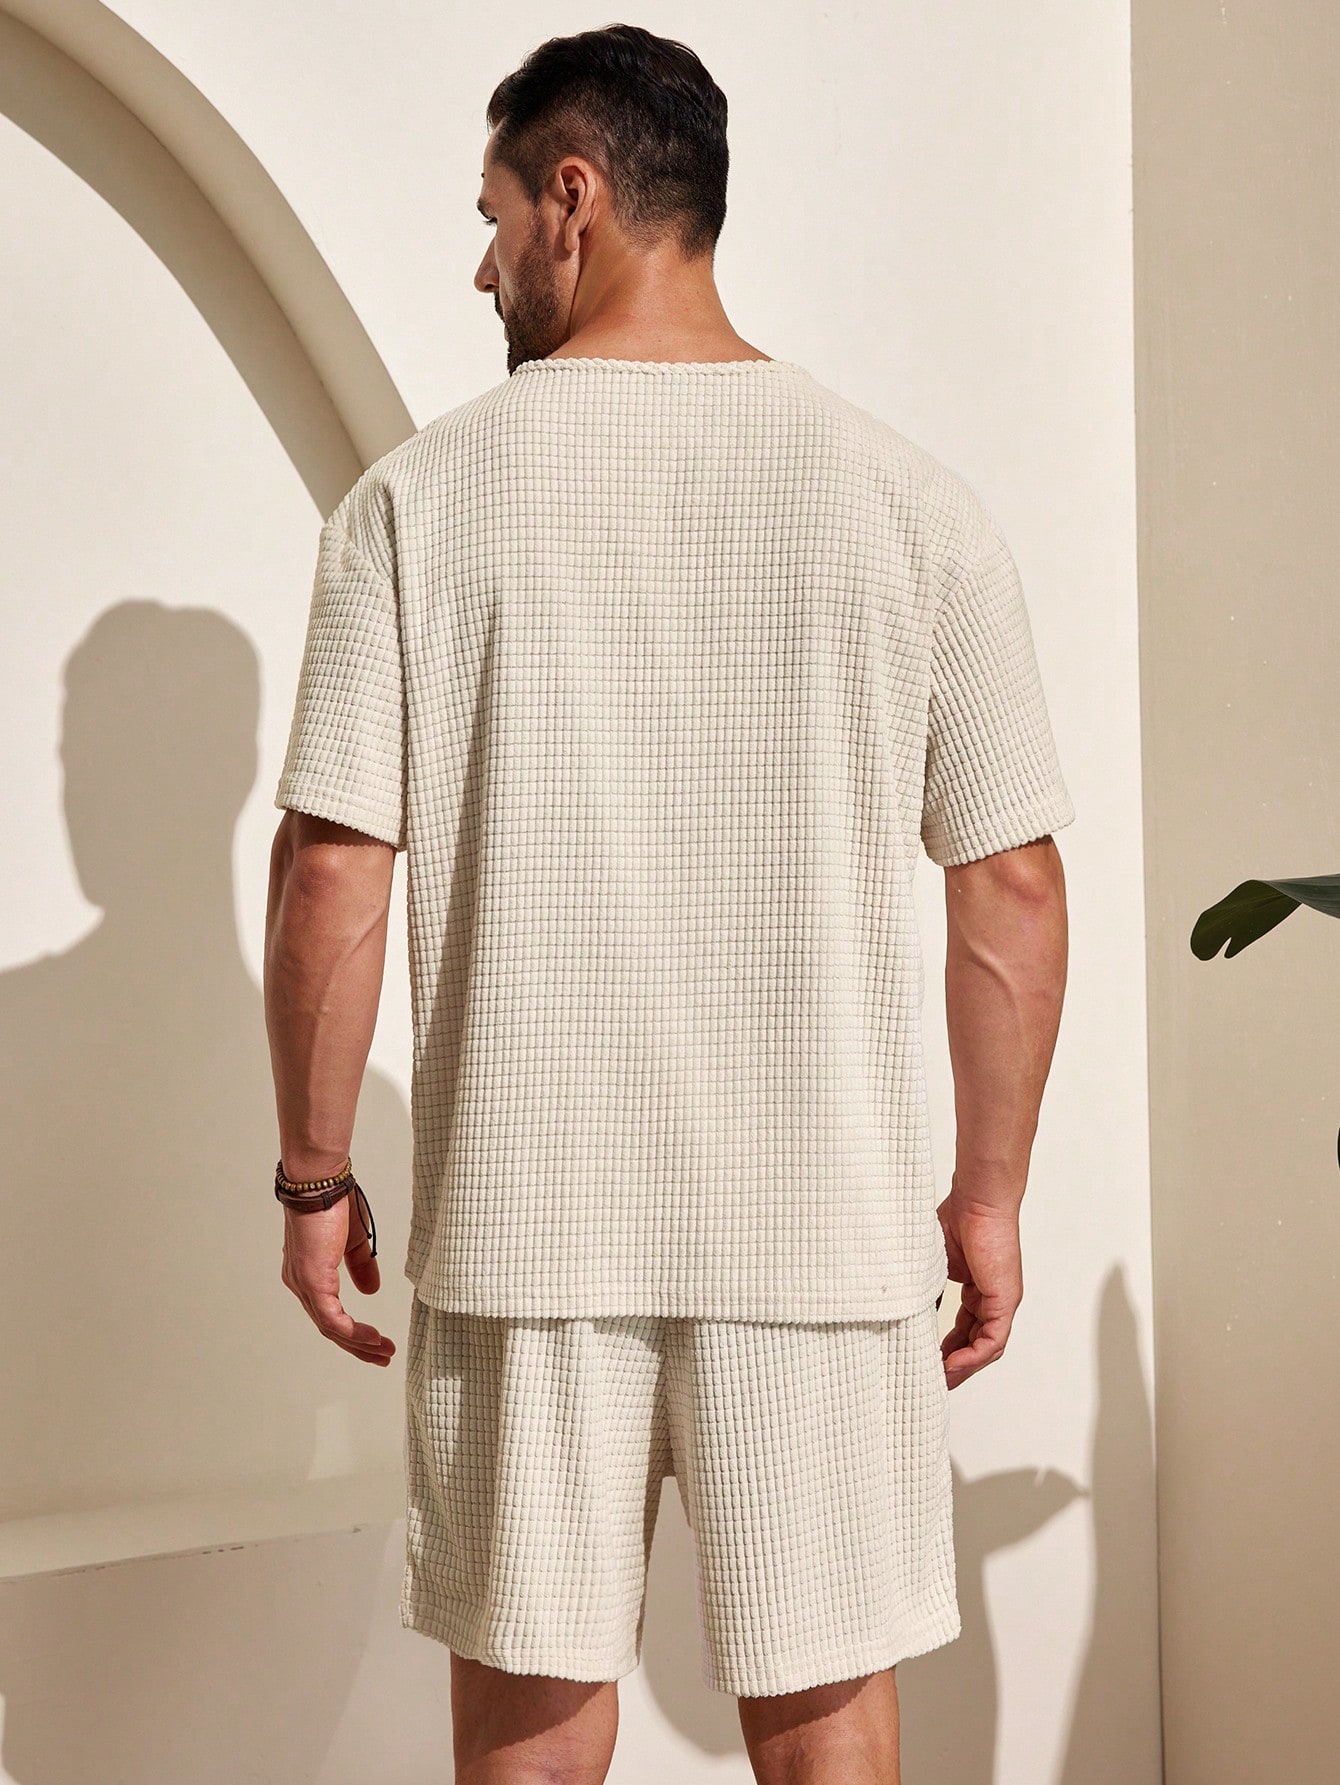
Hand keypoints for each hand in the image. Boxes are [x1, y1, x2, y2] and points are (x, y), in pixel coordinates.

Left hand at [280, 1190, 395, 1364]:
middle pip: (329, 1327)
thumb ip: (361, 1266)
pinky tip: (372, 1338)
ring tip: (383, 1351)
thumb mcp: (352, 1240)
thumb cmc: (334, 1202)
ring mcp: (304, 1285)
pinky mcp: (312, 1282)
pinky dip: (353, 1332)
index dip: (352, 1331)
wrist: (320, 1184)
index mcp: (308, 1273)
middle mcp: (300, 1283)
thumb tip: (371, 1292)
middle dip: (358, 1346)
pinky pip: (332, 1319)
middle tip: (382, 1356)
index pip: (328, 1312)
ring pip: (331, 1328)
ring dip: (359, 1343)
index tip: (376, 1341)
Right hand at [935, 1177, 1022, 1388]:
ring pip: (986, 1347)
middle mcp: (994, 1298)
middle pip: (977, 1344)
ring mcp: (1002, 1301)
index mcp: (979, 1288)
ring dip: (965, 1367)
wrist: (977, 1200)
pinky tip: (953, 1366)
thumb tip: (910, 1314)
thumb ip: (928, 1290)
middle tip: (935, 1382)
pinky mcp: (1005, 1300)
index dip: (948, 1349)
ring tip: (942, 1381)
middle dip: (956, 1366)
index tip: (929, 1363)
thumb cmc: (957, 1218)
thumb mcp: (934, 1264)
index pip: (966, 1329)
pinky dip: (973, 1356)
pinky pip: (992, 1339)